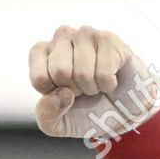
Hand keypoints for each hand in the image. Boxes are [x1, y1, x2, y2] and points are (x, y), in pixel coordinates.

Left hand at [28, 25, 159, 139]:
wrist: (120, 113)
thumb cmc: (84, 111)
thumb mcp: (56, 124)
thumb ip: (46, 115)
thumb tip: (62, 94)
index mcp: (41, 53)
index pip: (39, 78)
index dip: (54, 95)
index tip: (63, 93)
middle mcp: (61, 37)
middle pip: (60, 71)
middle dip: (74, 90)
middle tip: (82, 89)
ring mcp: (86, 35)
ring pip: (82, 72)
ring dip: (92, 88)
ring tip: (96, 83)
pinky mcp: (109, 40)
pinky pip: (104, 72)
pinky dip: (108, 85)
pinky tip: (110, 79)